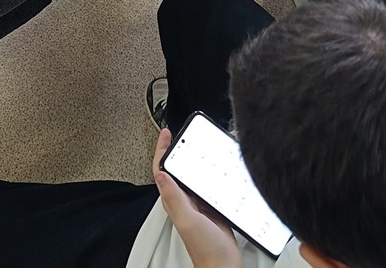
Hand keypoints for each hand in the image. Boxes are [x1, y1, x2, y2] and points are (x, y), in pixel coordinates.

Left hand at [153, 129, 242, 267]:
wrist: (224, 265)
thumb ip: (174, 198)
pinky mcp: (212, 206)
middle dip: (175, 149)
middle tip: (177, 132)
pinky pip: (206, 183)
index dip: (162, 149)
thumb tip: (161, 174)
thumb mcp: (188, 220)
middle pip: (175, 169)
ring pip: (191, 174)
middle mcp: (184, 200)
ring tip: (194, 141)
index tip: (166, 134)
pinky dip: (208, 170)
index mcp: (175, 201)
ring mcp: (198, 203)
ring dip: (191, 157)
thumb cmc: (206, 249)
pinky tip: (216, 164)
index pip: (162, 170)